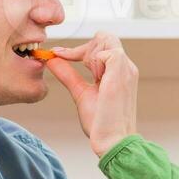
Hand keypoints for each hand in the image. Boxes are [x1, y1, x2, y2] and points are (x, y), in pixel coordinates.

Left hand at [44, 32, 138, 157]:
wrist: (111, 141)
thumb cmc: (100, 124)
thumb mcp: (81, 93)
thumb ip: (68, 75)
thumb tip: (52, 59)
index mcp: (119, 73)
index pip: (102, 45)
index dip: (79, 49)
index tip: (60, 55)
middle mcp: (126, 67)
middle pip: (105, 37)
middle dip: (83, 48)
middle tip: (69, 62)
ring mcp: (126, 68)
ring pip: (106, 39)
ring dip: (90, 55)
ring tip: (91, 79)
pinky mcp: (121, 71)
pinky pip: (106, 50)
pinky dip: (94, 61)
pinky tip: (96, 80)